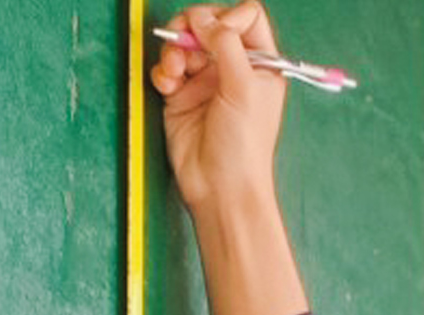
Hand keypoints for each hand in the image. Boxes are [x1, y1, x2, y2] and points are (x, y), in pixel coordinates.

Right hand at [151, 3, 287, 214]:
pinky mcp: (181, 97)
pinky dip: (163, 71)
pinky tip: (167, 84)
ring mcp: (205, 81)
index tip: (216, 34)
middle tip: (185, 40)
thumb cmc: (244, 146)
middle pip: (209, 24)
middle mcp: (232, 68)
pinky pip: (166, 69)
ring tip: (174, 69)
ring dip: (174, 49)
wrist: (220, 188)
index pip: (245, 17)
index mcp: (260, 63)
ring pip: (184, 43)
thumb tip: (205, 20)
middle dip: (193, 27)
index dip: (228, 18)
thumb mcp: (245, 87)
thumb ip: (227, 45)